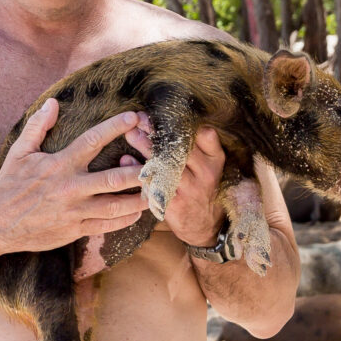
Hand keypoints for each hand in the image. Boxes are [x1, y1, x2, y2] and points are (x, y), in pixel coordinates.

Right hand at [0, 98, 148, 260]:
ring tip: (156, 188)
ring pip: (116, 205)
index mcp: (59, 164)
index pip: (92, 141)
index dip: (114, 127)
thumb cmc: (9, 185)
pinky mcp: (76, 230)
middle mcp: (71, 187)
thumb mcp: (19, 152)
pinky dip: (126, 219)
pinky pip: (107, 225)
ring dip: (139, 197)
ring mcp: (75, 211)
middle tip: (159, 161)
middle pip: (114, 178)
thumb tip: (52, 103)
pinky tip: (138, 211)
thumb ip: (38, 126)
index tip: (133, 117)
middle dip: (140, 169)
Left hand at [123, 115, 225, 247]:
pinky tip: (125, 161)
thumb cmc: (202, 189)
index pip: (205, 135)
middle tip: (139, 120)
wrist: (206, 227)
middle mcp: (205, 173)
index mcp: (214, 160)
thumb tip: (168, 126)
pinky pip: (154, 185)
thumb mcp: (209, 166)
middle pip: (179, 148)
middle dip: (157, 131)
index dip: (184, 123)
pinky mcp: (175, 205)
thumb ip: (197, 145)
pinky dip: (139, 172)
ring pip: (165, 164)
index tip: (162, 113)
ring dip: (145, 147)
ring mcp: (190, 190)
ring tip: (131, 134)